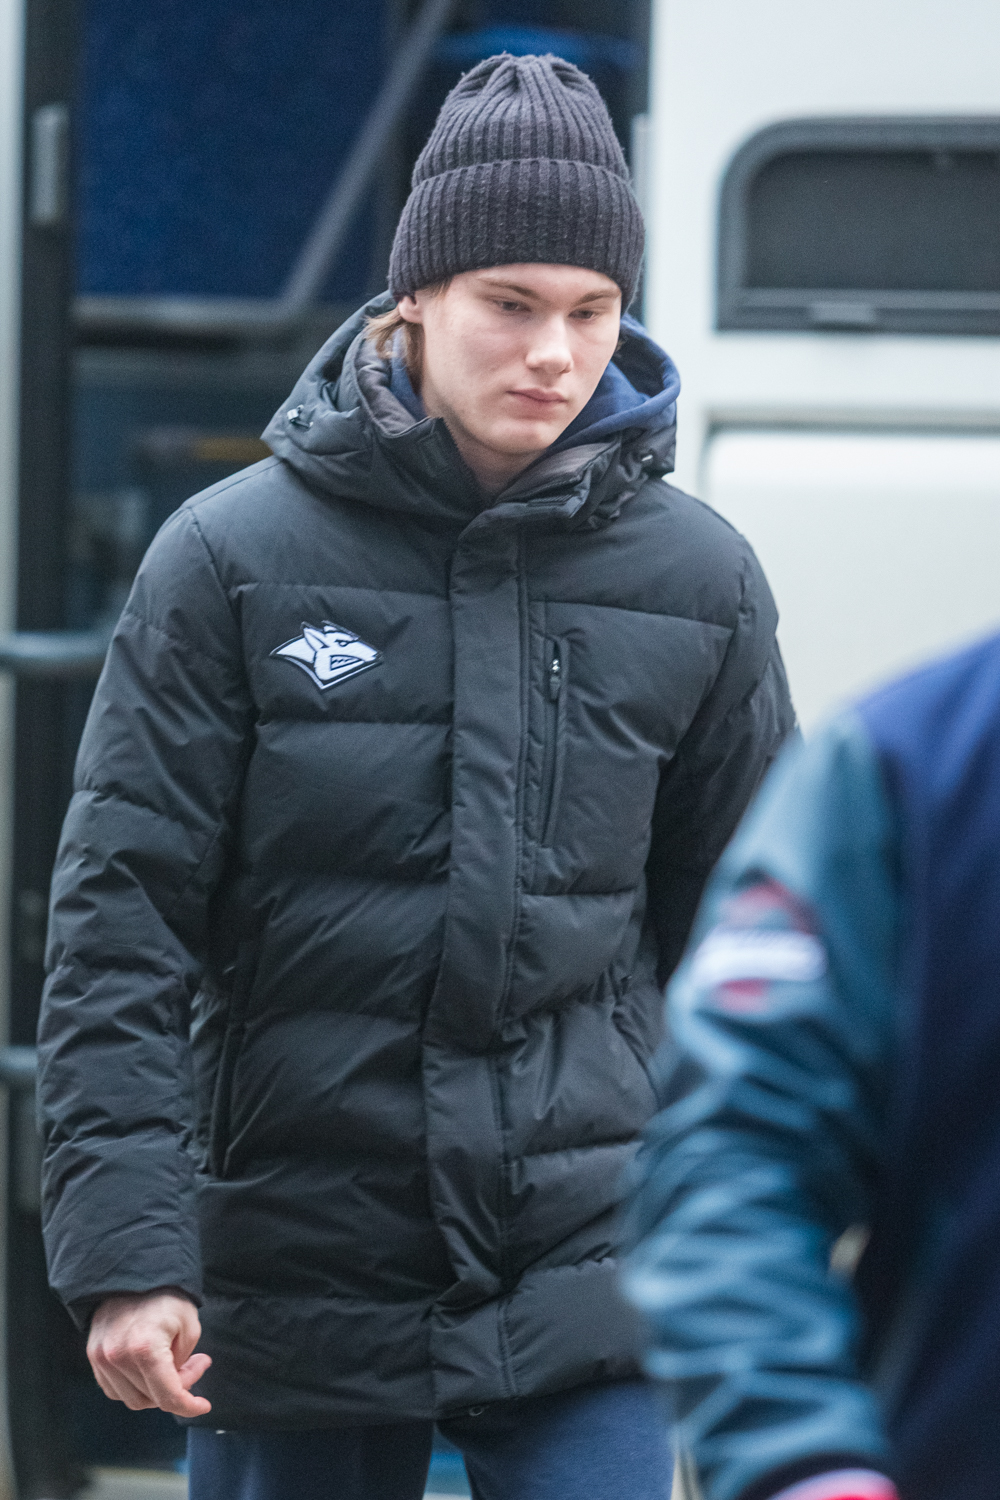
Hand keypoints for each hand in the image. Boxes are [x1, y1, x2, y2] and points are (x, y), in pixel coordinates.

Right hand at [87, 1291, 211, 1416]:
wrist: (132, 1271)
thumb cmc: (166, 1294)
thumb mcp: (189, 1325)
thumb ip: (184, 1363)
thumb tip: (179, 1383)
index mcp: (145, 1349)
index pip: (168, 1396)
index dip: (189, 1405)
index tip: (204, 1405)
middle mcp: (118, 1358)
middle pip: (152, 1398)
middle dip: (178, 1387)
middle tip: (195, 1365)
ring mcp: (102, 1358)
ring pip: (133, 1398)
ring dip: (156, 1389)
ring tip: (174, 1363)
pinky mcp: (94, 1356)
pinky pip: (115, 1388)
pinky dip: (135, 1386)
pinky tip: (150, 1367)